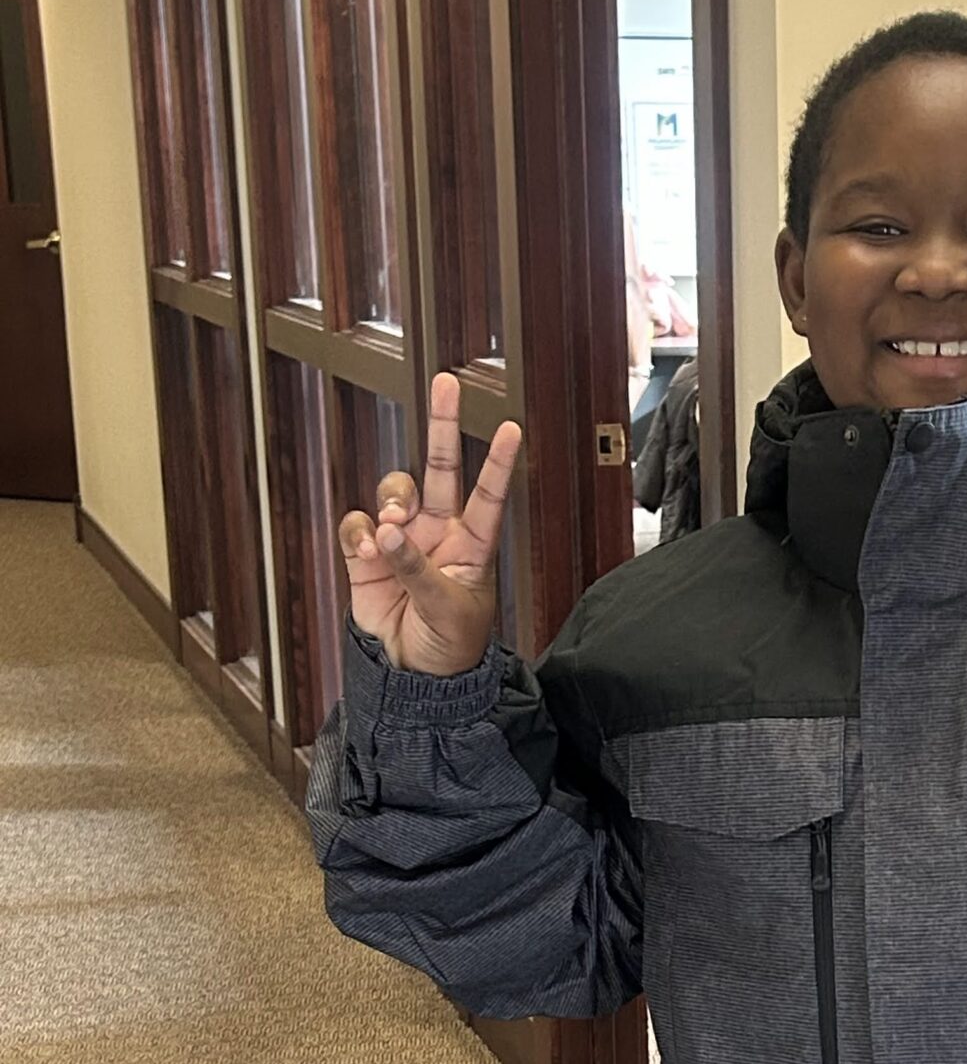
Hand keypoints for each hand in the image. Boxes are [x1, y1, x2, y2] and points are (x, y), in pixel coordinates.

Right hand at [337, 369, 522, 674]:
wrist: (413, 680)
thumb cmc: (449, 648)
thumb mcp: (448, 612)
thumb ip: (417, 570)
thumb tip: (389, 532)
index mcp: (471, 546)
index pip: (488, 496)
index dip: (498, 463)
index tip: (511, 428)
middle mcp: (437, 534)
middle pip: (440, 468)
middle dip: (441, 426)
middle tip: (444, 384)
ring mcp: (401, 541)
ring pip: (394, 490)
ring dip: (390, 500)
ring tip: (391, 531)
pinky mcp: (366, 556)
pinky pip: (357, 523)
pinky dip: (358, 531)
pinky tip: (368, 551)